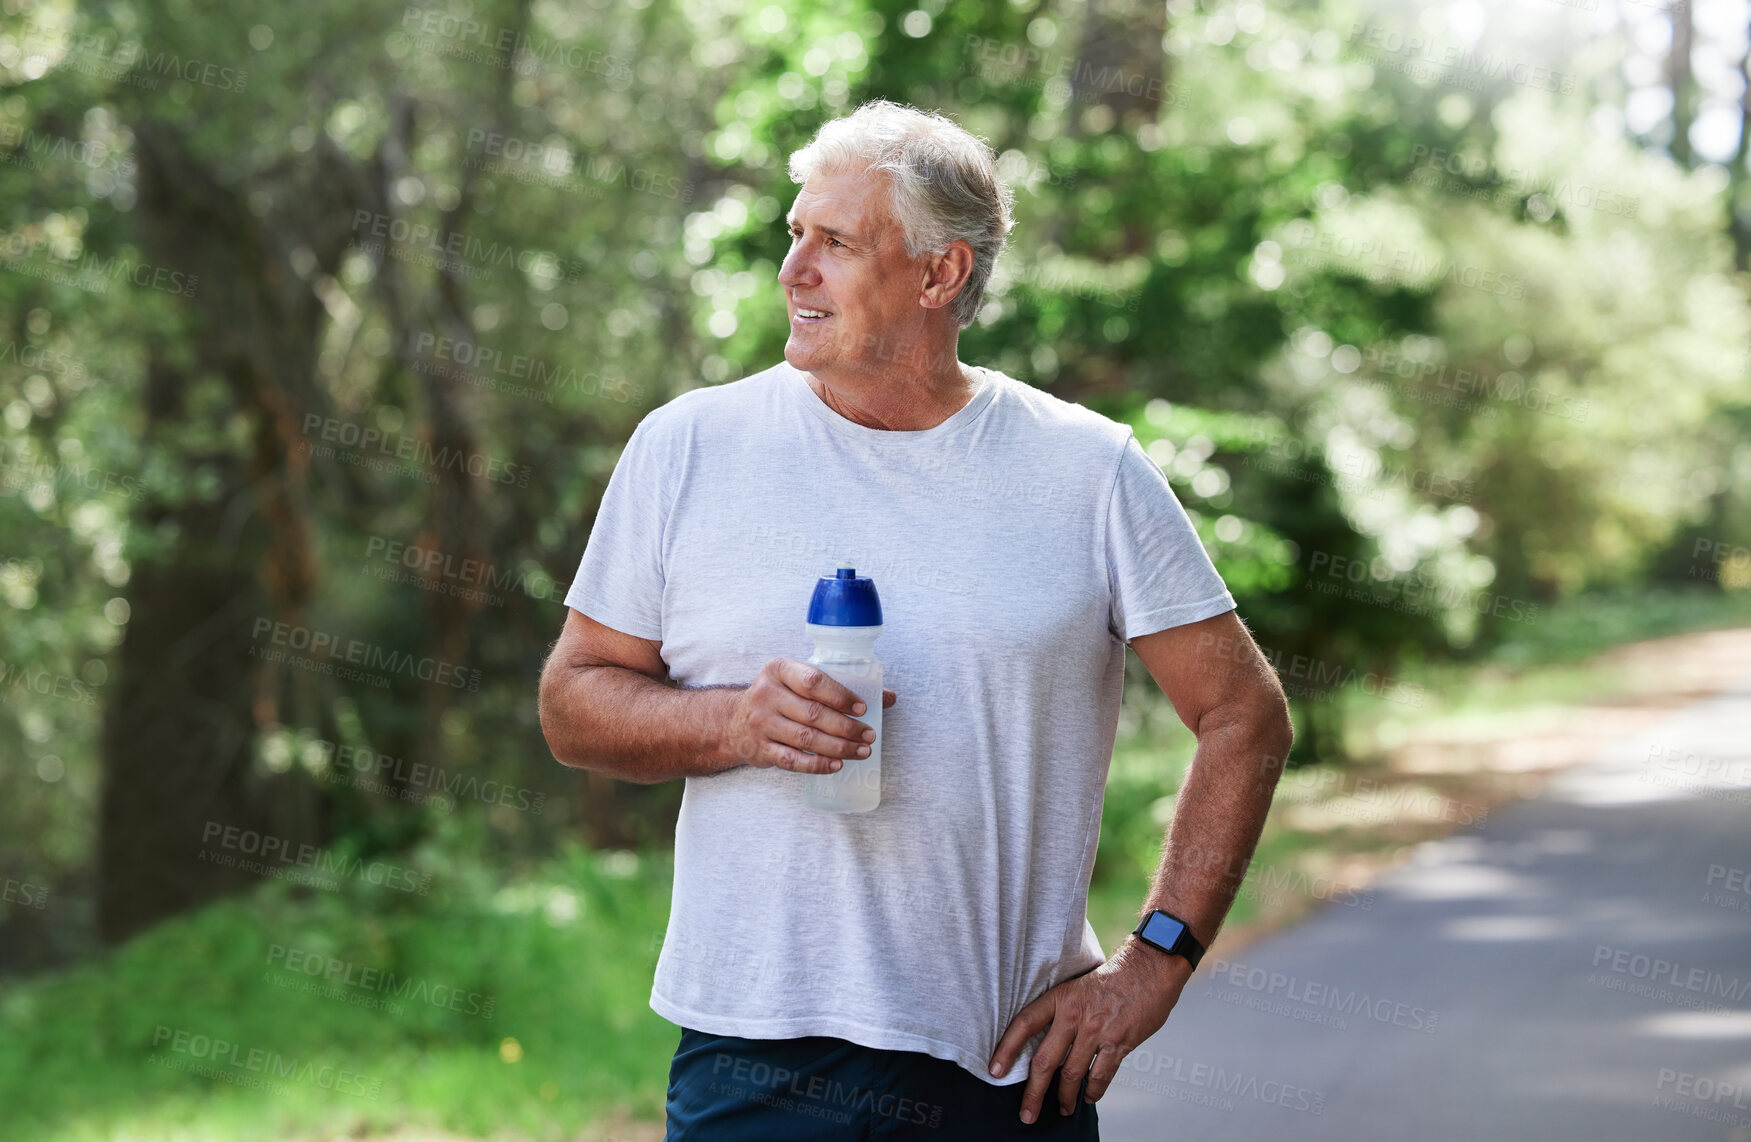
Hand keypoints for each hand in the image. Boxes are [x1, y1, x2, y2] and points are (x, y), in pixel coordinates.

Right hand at [719, 657, 894, 774]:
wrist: (733, 722)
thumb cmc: (778, 698)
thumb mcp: (798, 682)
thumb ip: (838, 687)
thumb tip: (888, 697)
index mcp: (779, 670)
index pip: (813, 681)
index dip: (841, 696)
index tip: (863, 709)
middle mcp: (767, 694)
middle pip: (814, 714)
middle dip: (847, 727)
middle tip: (869, 735)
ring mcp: (761, 723)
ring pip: (806, 739)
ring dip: (839, 748)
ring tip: (862, 751)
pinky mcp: (761, 749)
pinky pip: (793, 760)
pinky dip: (817, 764)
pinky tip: (837, 765)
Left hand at [988, 936, 1191, 1122]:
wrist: (1150, 967)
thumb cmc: (1114, 977)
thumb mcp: (1079, 986)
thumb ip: (1063, 1011)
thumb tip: (1048, 1041)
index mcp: (1061, 998)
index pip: (1025, 1024)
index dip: (1007, 1049)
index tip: (995, 1070)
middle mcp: (1075, 1016)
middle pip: (1045, 1061)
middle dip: (1033, 1093)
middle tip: (1027, 1113)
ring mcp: (1097, 1031)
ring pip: (1072, 1074)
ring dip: (1065, 1097)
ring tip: (1062, 1108)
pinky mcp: (1119, 1042)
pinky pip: (1101, 1075)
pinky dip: (1093, 1091)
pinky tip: (1089, 1097)